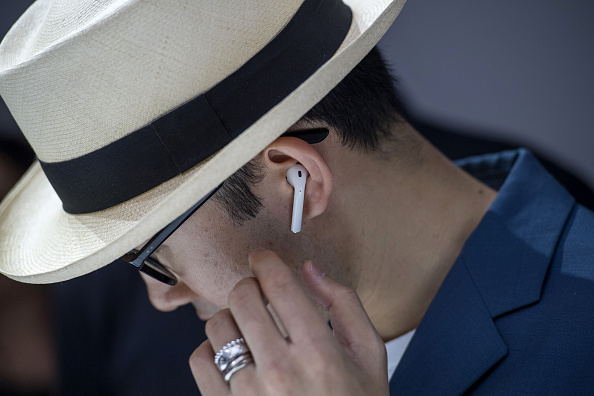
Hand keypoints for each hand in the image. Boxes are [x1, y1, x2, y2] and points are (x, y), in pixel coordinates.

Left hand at [189, 248, 387, 394]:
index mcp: (319, 351)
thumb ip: (344, 304)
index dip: (265, 261)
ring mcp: (247, 394)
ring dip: (233, 320)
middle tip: (260, 297)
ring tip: (252, 334)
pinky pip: (200, 359)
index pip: (278, 284)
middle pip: (242, 297)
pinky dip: (213, 350)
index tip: (262, 258)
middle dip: (250, 287)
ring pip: (218, 324)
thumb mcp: (369, 355)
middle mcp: (280, 371)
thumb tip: (309, 268)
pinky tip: (235, 357)